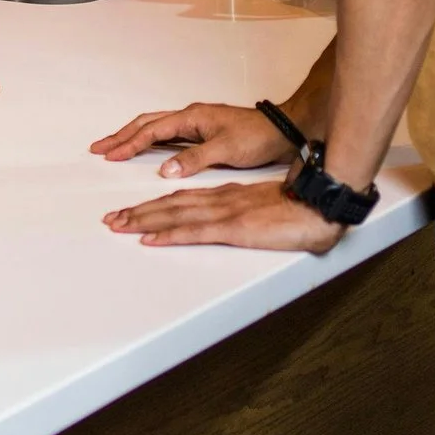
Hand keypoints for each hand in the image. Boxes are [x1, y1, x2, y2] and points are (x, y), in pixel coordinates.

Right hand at [89, 101, 291, 177]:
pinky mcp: (202, 131)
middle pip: (147, 124)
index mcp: (191, 117)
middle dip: (121, 136)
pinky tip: (146, 148)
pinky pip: (168, 134)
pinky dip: (150, 140)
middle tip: (99, 148)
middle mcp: (190, 116)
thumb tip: (164, 169)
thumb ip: (193, 159)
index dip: (129, 144)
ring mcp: (196, 123)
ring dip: (133, 137)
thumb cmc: (257, 137)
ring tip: (114, 146)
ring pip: (156, 127)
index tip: (109, 155)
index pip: (152, 131)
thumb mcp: (226, 150)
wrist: (283, 131)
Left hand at [102, 178, 342, 251]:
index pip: (183, 198)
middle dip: (139, 212)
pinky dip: (168, 234)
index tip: (134, 212)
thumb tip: (235, 222)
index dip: (156, 204)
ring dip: (143, 220)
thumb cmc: (302, 208)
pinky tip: (149, 239)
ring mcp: (225, 213)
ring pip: (174, 214)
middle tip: (112, 220)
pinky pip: (194, 231)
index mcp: (228, 195)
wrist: (322, 205)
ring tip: (119, 225)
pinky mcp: (234, 228)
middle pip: (171, 204)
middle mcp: (220, 200)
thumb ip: (247, 213)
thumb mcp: (266, 209)